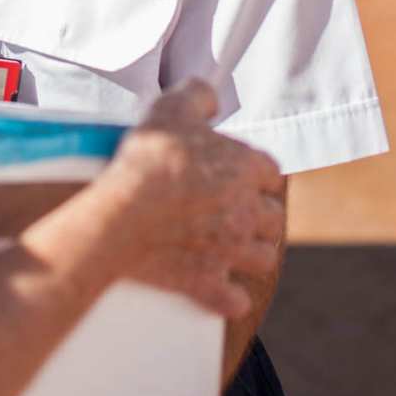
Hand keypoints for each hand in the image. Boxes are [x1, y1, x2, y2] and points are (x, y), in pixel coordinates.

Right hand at [86, 82, 285, 317]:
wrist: (122, 211)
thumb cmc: (148, 159)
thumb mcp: (171, 108)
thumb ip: (198, 95)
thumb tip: (210, 96)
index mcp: (246, 169)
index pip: (271, 173)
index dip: (257, 174)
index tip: (242, 176)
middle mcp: (246, 211)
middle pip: (273, 217)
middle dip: (259, 215)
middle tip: (237, 212)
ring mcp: (230, 250)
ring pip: (263, 258)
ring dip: (253, 254)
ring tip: (234, 250)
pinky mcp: (208, 282)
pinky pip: (235, 300)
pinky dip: (231, 297)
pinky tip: (223, 292)